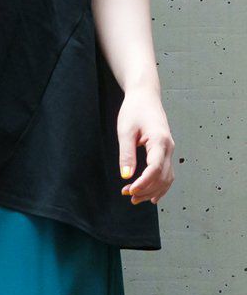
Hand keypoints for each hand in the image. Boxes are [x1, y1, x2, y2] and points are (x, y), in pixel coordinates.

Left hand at [117, 86, 174, 204]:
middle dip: (146, 189)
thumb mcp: (126, 131)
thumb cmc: (134, 110)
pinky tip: (150, 196)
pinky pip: (167, 173)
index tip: (130, 190)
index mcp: (160, 141)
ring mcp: (169, 150)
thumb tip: (126, 176)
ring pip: (166, 178)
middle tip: (127, 195)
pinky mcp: (165, 151)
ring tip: (134, 198)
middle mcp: (169, 147)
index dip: (144, 183)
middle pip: (162, 177)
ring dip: (152, 190)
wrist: (145, 96)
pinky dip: (159, 186)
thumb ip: (126, 154)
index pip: (155, 169)